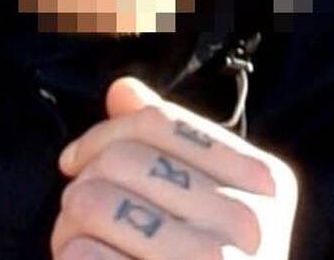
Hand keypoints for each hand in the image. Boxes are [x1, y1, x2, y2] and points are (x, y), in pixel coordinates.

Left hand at [50, 76, 298, 259]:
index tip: (73, 159)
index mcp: (266, 182)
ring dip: (66, 223)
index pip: (157, 120)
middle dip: (81, 182)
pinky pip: (85, 256)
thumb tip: (122, 90)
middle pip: (121, 161)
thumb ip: (168, 145)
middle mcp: (252, 226)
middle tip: (75, 212)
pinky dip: (70, 258)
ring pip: (94, 202)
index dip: (100, 133)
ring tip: (74, 242)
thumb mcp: (208, 202)